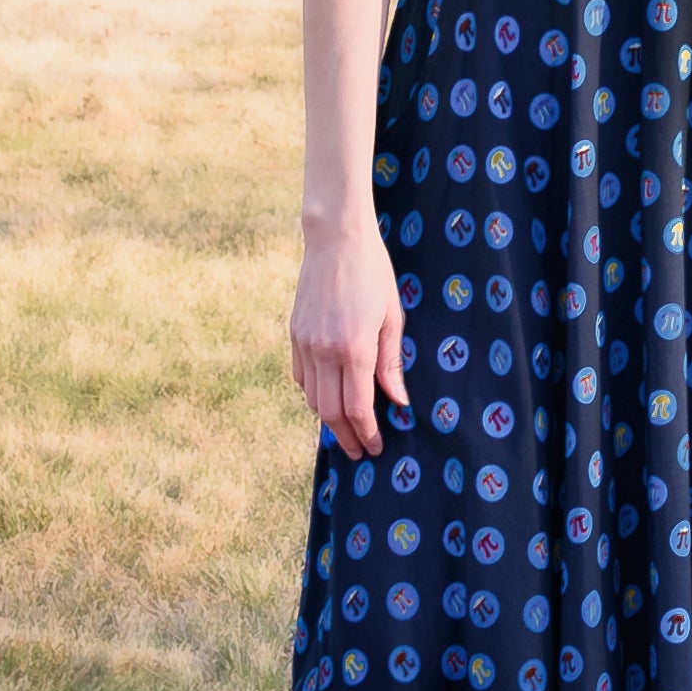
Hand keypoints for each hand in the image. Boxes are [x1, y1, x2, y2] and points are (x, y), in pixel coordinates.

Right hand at [290, 217, 406, 460]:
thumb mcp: (392, 317)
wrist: (336, 239)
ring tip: (347, 430)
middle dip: (347, 437)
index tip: (376, 448)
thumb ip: (391, 363)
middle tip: (361, 451)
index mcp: (354, 348)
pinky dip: (313, 394)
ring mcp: (305, 343)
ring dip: (329, 420)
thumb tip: (398, 402)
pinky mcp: (294, 334)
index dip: (367, 433)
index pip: (357, 408)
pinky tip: (328, 397)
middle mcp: (324, 351)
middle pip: (330, 412)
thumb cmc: (373, 274)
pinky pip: (301, 377)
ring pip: (312, 398)